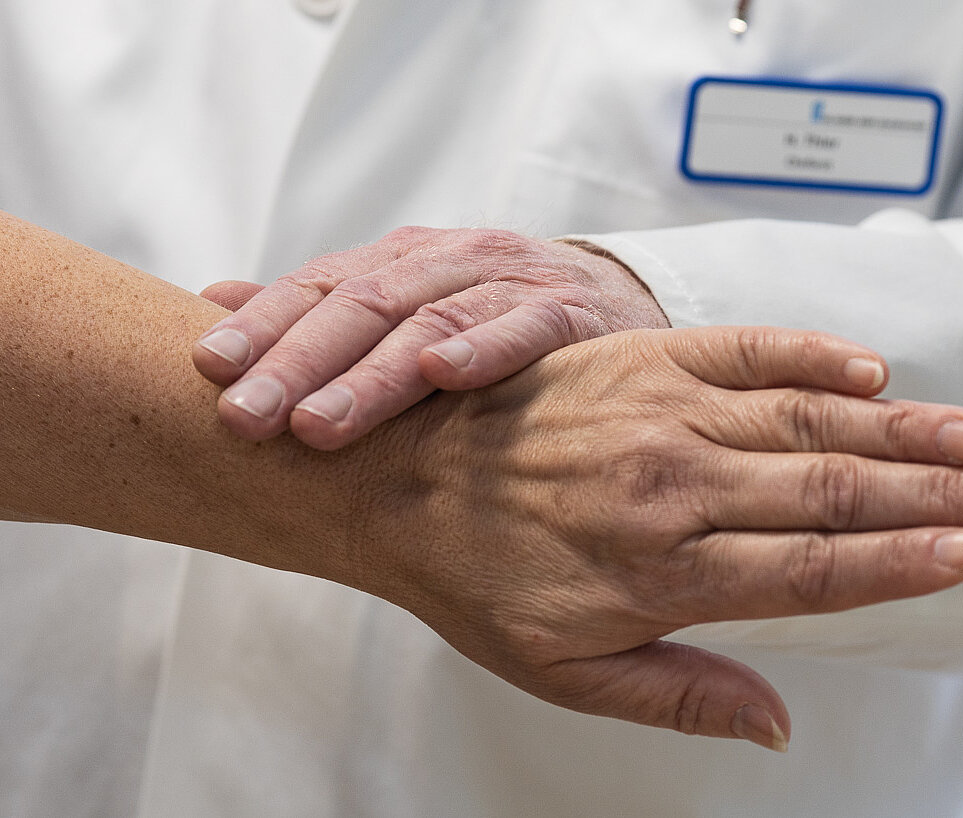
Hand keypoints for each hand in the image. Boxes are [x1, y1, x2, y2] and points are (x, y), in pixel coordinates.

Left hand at [192, 227, 668, 448]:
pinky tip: (444, 375)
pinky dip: (484, 348)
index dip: (262, 324)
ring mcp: (510, 282)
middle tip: (244, 417)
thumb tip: (212, 298)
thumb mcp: (406, 299)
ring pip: (432, 321)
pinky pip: (525, 328)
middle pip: (364, 305)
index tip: (207, 368)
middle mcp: (448, 260)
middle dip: (298, 362)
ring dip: (374, 374)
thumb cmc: (493, 312)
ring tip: (319, 424)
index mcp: (401, 259)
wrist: (612, 298)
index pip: (320, 284)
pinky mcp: (568, 313)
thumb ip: (320, 305)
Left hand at [345, 325, 962, 750]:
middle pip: (833, 491)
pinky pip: (740, 348)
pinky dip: (810, 356)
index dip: (903, 563)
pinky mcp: (634, 356)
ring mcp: (657, 411)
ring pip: (804, 420)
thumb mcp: (564, 672)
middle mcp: (674, 487)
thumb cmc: (474, 579)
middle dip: (936, 496)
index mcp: (663, 572)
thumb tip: (779, 725)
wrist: (391, 477)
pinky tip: (868, 368)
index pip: (815, 571)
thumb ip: (678, 696)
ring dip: (899, 430)